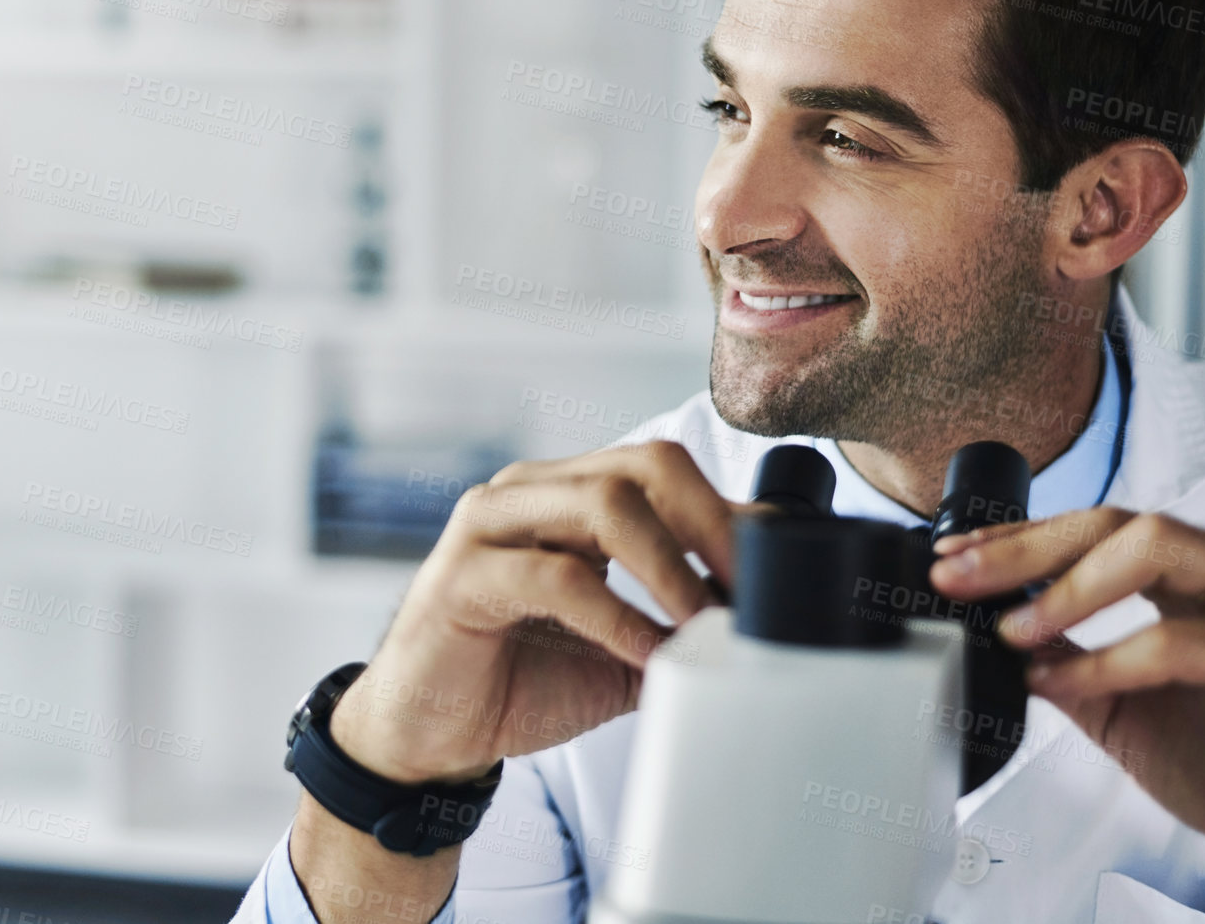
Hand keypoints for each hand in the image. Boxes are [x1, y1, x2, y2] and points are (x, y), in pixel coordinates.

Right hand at [329, 440, 740, 786]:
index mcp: (570, 493)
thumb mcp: (623, 650)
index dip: (729, 517)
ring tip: (704, 624)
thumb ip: (679, 624)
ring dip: (670, 566)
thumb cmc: (518, 680)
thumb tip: (765, 620)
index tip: (777, 579)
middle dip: (712, 526)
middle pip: (644, 467)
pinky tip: (646, 653)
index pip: (666, 471)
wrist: (427, 736)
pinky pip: (556, 576)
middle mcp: (531, 491)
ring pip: (603, 503)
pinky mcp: (462, 575)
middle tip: (752, 592)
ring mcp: (491, 524)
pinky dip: (616, 615)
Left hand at [929, 508, 1204, 914]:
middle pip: (1117, 521)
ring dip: (1066, 587)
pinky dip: (1108, 658)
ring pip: (1153, 547)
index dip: (1018, 537)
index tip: (952, 556)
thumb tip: (987, 623)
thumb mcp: (1116, 702)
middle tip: (957, 578)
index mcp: (1200, 569)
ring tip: (1012, 630)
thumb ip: (1061, 656)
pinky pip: (1179, 640)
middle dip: (1024, 549)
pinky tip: (1062, 681)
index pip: (1097, 525)